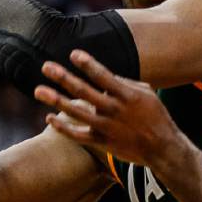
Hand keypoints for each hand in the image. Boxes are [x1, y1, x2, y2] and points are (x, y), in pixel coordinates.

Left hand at [33, 50, 180, 165]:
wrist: (162, 148)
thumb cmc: (155, 116)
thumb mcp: (146, 93)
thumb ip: (124, 82)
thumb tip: (104, 74)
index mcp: (126, 95)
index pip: (103, 76)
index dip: (88, 64)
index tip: (73, 54)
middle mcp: (114, 110)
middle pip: (84, 91)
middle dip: (63, 78)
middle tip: (46, 66)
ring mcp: (107, 127)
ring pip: (76, 112)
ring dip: (56, 100)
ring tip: (39, 90)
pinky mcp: (102, 141)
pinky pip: (78, 135)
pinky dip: (63, 127)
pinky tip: (49, 117)